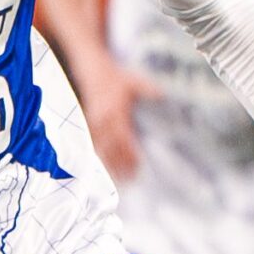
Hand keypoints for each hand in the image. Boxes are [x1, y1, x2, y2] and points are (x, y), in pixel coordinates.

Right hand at [77, 57, 157, 181]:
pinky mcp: (91, 127)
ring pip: (102, 149)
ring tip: (122, 179)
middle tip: (133, 178)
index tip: (138, 163)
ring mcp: (94, 125)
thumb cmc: (118, 79)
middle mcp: (102, 120)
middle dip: (121, 163)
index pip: (121, 136)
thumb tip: (163, 96)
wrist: (95, 73)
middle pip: (111, 147)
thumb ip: (148, 89)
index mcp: (113, 111)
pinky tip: (110, 170)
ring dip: (111, 164)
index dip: (128, 151)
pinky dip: (103, 158)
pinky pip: (96, 146)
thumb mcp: (134, 81)